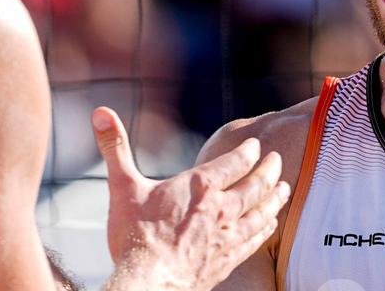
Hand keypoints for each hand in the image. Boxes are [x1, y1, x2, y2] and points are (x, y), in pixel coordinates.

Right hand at [92, 107, 288, 290]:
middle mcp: (220, 209)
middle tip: (278, 159)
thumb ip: (114, 147)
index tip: (256, 144)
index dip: (247, 151)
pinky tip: (269, 225)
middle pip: (255, 185)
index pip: (233, 162)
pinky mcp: (227, 260)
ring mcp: (227, 236)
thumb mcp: (121, 185)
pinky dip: (266, 228)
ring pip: (262, 212)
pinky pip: (255, 240)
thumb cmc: (135, 236)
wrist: (149, 284)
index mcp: (199, 186)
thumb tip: (100, 112)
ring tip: (284, 188)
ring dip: (275, 198)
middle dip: (269, 170)